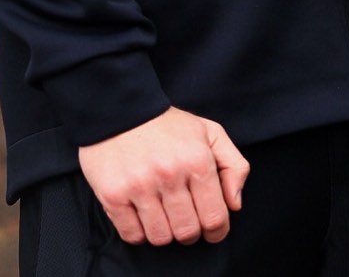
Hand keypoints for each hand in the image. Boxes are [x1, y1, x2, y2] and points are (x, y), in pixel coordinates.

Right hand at [78, 106, 249, 246]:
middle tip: (186, 219)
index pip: (215, 217)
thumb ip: (234, 166)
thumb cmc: (168, 126)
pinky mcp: (113, 195)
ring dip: (165, 232)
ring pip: (161, 238)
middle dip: (191, 232)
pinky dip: (140, 232)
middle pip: (188, 232)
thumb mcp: (210, 133)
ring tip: (164, 214)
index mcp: (197, 160)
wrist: (121, 110)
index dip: (218, 231)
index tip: (213, 229)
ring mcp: (139, 187)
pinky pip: (132, 235)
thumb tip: (234, 205)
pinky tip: (143, 214)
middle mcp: (169, 175)